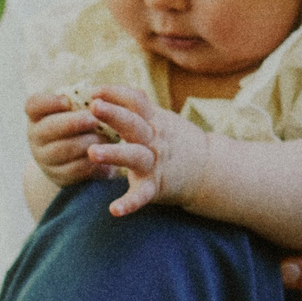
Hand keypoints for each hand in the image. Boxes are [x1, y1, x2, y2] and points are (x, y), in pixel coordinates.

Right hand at [25, 88, 115, 190]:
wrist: (78, 159)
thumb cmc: (80, 126)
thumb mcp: (76, 111)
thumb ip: (82, 103)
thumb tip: (101, 97)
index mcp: (38, 115)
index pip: (33, 105)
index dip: (48, 102)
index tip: (67, 101)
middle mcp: (36, 136)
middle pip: (48, 128)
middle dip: (72, 123)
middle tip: (94, 120)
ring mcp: (45, 158)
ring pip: (63, 149)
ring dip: (86, 142)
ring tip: (105, 138)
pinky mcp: (59, 176)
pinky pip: (75, 168)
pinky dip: (91, 160)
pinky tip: (104, 154)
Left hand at [84, 88, 207, 216]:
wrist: (208, 169)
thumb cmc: (176, 141)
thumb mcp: (161, 118)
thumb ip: (138, 107)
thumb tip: (107, 90)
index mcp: (153, 122)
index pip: (136, 102)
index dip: (116, 94)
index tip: (94, 91)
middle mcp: (154, 140)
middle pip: (134, 124)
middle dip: (114, 114)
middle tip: (94, 107)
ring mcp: (154, 163)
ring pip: (134, 156)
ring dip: (114, 154)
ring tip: (92, 152)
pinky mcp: (155, 186)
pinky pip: (142, 195)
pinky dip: (129, 203)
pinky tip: (114, 210)